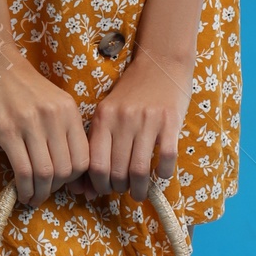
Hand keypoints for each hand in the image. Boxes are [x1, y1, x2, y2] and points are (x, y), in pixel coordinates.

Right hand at [0, 45, 89, 205]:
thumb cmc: (23, 85)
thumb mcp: (53, 101)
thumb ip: (64, 128)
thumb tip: (68, 167)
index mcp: (69, 110)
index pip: (83, 158)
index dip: (75, 179)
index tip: (64, 184)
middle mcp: (54, 117)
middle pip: (65, 169)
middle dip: (56, 188)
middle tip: (46, 191)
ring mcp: (30, 124)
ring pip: (45, 173)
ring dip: (40, 193)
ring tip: (33, 197)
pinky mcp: (7, 131)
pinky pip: (22, 170)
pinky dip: (24, 188)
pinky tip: (21, 192)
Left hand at [78, 48, 189, 200]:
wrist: (161, 63)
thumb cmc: (132, 92)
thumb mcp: (108, 111)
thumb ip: (98, 144)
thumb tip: (85, 186)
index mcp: (103, 118)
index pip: (95, 164)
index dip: (98, 184)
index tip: (103, 189)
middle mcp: (123, 120)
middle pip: (117, 171)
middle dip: (119, 188)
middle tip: (123, 191)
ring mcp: (147, 120)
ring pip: (140, 169)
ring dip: (140, 188)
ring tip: (140, 192)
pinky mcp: (170, 121)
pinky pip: (166, 157)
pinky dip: (163, 173)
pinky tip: (161, 175)